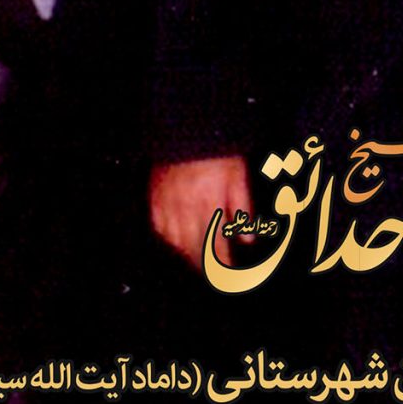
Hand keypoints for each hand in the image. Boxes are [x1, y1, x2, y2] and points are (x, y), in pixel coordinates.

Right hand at [150, 155, 253, 270]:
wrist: (188, 127)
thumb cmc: (218, 152)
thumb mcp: (238, 176)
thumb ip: (242, 208)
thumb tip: (247, 240)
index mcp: (210, 204)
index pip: (216, 246)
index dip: (222, 264)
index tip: (228, 276)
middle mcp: (187, 209)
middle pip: (194, 250)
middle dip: (205, 266)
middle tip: (213, 275)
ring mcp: (168, 204)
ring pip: (175, 242)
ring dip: (188, 254)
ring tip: (199, 260)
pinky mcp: (155, 198)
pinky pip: (159, 228)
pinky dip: (169, 239)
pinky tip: (177, 242)